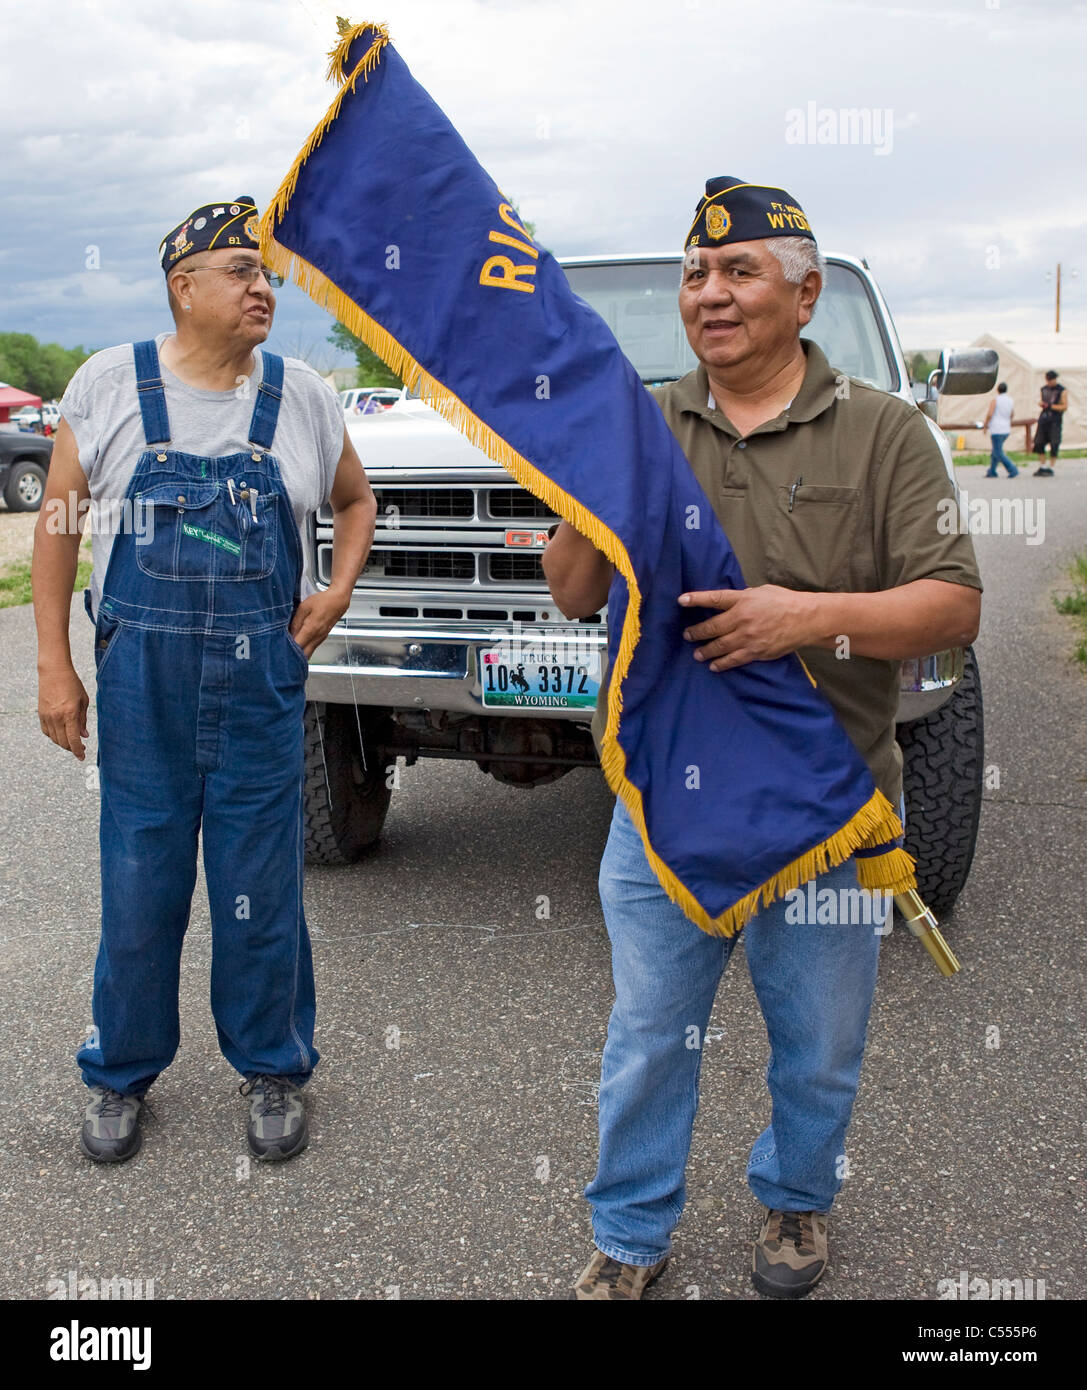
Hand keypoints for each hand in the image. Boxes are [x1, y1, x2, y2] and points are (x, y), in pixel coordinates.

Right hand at [38, 662, 89, 759]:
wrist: (54, 672)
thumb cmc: (73, 684)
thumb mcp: (83, 701)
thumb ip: (83, 720)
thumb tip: (84, 736)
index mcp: (70, 714)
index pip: (73, 739)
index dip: (78, 751)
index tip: (82, 757)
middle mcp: (57, 717)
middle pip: (63, 742)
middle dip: (72, 749)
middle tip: (81, 749)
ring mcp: (47, 716)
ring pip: (54, 738)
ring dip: (63, 744)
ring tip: (72, 742)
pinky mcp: (41, 714)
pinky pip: (46, 732)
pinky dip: (54, 737)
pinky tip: (61, 735)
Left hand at [289, 589, 351, 656]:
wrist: (339, 601)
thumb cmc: (323, 601)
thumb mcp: (304, 607)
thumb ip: (295, 621)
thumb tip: (289, 632)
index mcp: (311, 629)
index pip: (297, 647)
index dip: (288, 649)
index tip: (281, 647)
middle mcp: (317, 637)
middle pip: (304, 655)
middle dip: (294, 656)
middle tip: (284, 652)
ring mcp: (320, 639)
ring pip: (308, 654)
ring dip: (299, 653)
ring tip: (289, 649)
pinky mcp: (322, 638)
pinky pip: (312, 648)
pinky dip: (304, 649)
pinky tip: (299, 644)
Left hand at [679, 585, 818, 670]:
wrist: (806, 619)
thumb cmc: (785, 602)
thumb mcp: (762, 592)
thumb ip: (743, 597)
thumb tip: (729, 601)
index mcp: (743, 600)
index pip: (714, 599)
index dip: (696, 599)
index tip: (681, 600)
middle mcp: (742, 619)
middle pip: (712, 627)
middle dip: (696, 632)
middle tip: (687, 635)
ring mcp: (748, 637)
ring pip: (720, 646)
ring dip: (705, 651)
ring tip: (697, 654)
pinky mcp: (756, 652)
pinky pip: (734, 660)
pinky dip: (721, 664)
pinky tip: (713, 666)